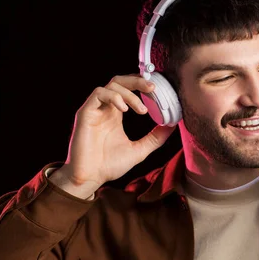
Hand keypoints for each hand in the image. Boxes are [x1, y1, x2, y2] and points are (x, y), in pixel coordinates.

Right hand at [50, 74, 175, 197]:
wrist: (89, 178)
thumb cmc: (109, 165)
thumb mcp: (139, 150)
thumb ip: (155, 138)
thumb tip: (173, 126)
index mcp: (116, 114)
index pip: (129, 89)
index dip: (143, 86)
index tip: (159, 90)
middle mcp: (105, 108)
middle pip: (120, 81)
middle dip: (138, 81)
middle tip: (153, 88)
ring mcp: (94, 109)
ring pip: (111, 85)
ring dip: (129, 94)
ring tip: (142, 110)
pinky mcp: (85, 113)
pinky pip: (98, 94)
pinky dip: (113, 97)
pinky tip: (124, 110)